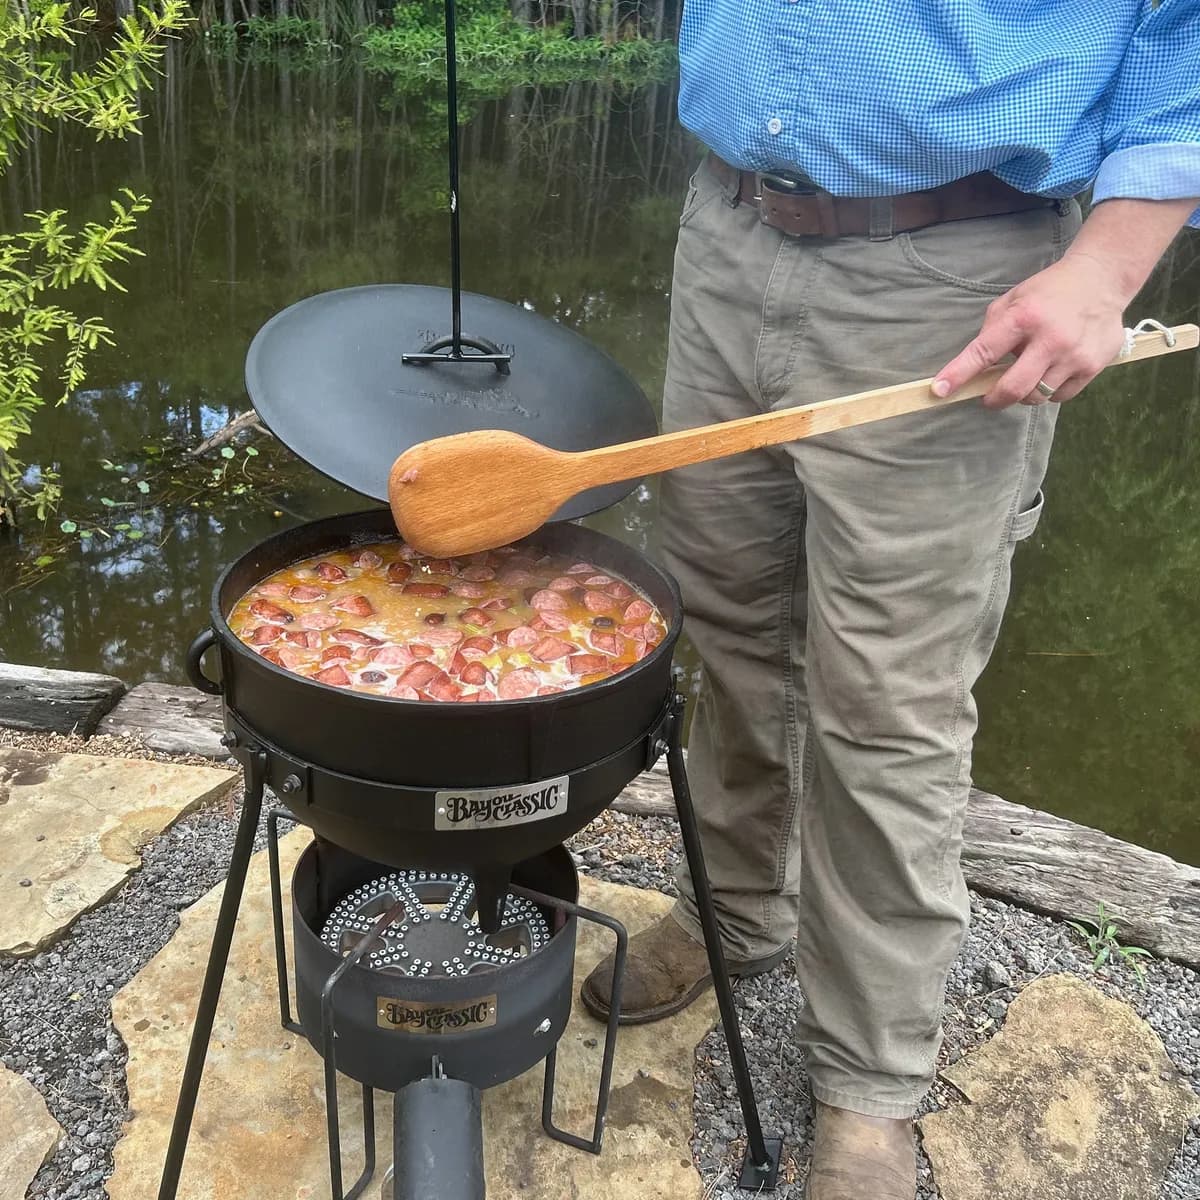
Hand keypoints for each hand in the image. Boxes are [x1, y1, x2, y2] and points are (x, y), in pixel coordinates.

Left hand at [931, 253, 1126, 408]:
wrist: (1102, 279)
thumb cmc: (1049, 291)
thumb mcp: (1013, 299)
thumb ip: (992, 330)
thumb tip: (975, 366)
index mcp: (1024, 317)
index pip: (983, 353)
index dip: (959, 374)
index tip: (939, 391)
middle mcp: (1051, 338)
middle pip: (1012, 389)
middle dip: (994, 399)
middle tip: (988, 397)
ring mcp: (1074, 355)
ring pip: (1036, 397)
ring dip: (1024, 393)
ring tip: (1027, 373)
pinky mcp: (1093, 365)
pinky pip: (1060, 397)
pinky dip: (1049, 391)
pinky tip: (1052, 372)